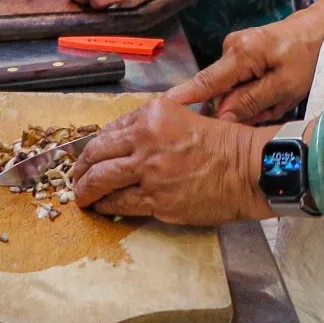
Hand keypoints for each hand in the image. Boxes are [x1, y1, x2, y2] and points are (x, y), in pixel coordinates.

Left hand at [71, 96, 273, 223]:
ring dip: (86, 189)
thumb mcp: (183, 116)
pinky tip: (102, 206)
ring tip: (81, 195)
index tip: (86, 155)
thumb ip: (151, 125)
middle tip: (76, 176)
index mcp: (152, 116)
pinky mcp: (157, 200)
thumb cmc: (223, 144)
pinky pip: (121, 203)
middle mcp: (146, 140)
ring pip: (103, 180)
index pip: (109, 131)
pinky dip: (107, 205)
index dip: (93, 146)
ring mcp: (150, 172)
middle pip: (97, 154)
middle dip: (81, 168)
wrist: (248, 169)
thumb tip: (122, 139)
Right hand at [167, 2, 323, 123]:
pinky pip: (240, 80)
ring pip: (232, 87)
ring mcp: (235, 47)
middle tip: (273, 108)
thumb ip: (252, 103)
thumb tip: (221, 118)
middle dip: (241, 106)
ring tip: (279, 98)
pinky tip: (275, 89)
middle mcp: (231, 47)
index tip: (161, 109)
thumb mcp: (286, 87)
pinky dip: (255, 89)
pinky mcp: (242, 51)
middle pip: (220, 90)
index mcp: (241, 53)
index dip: (185, 98)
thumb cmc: (308, 55)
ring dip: (252, 99)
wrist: (322, 27)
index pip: (206, 83)